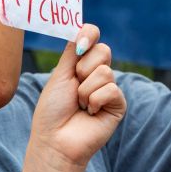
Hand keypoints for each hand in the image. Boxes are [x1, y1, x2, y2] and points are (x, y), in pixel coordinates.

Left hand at [27, 24, 125, 171]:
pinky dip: (95, 101)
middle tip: (74, 86)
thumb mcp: (59, 75)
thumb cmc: (52, 111)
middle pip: (103, 50)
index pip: (93, 36)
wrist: (54, 141)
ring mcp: (109, 89)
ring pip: (105, 71)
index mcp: (81, 64)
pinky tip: (90, 113)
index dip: (89, 34)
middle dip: (83, 69)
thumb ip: (72, 52)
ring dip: (85, 91)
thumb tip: (80, 30)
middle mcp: (97, 74)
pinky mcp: (118, 104)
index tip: (80, 44)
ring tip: (80, 105)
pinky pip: (111, 90)